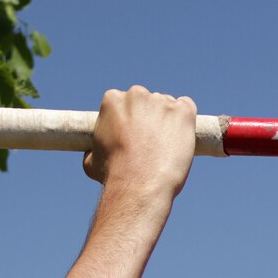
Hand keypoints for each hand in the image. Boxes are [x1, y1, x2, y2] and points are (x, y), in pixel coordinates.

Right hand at [83, 86, 196, 201]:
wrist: (140, 184)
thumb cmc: (113, 175)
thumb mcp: (90, 160)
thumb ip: (92, 148)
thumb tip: (92, 151)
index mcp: (113, 99)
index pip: (124, 101)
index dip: (129, 118)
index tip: (133, 132)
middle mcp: (137, 94)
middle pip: (146, 100)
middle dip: (148, 116)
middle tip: (151, 141)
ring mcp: (162, 102)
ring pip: (167, 105)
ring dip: (167, 119)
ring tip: (166, 145)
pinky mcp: (183, 112)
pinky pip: (187, 106)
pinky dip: (186, 118)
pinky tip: (182, 134)